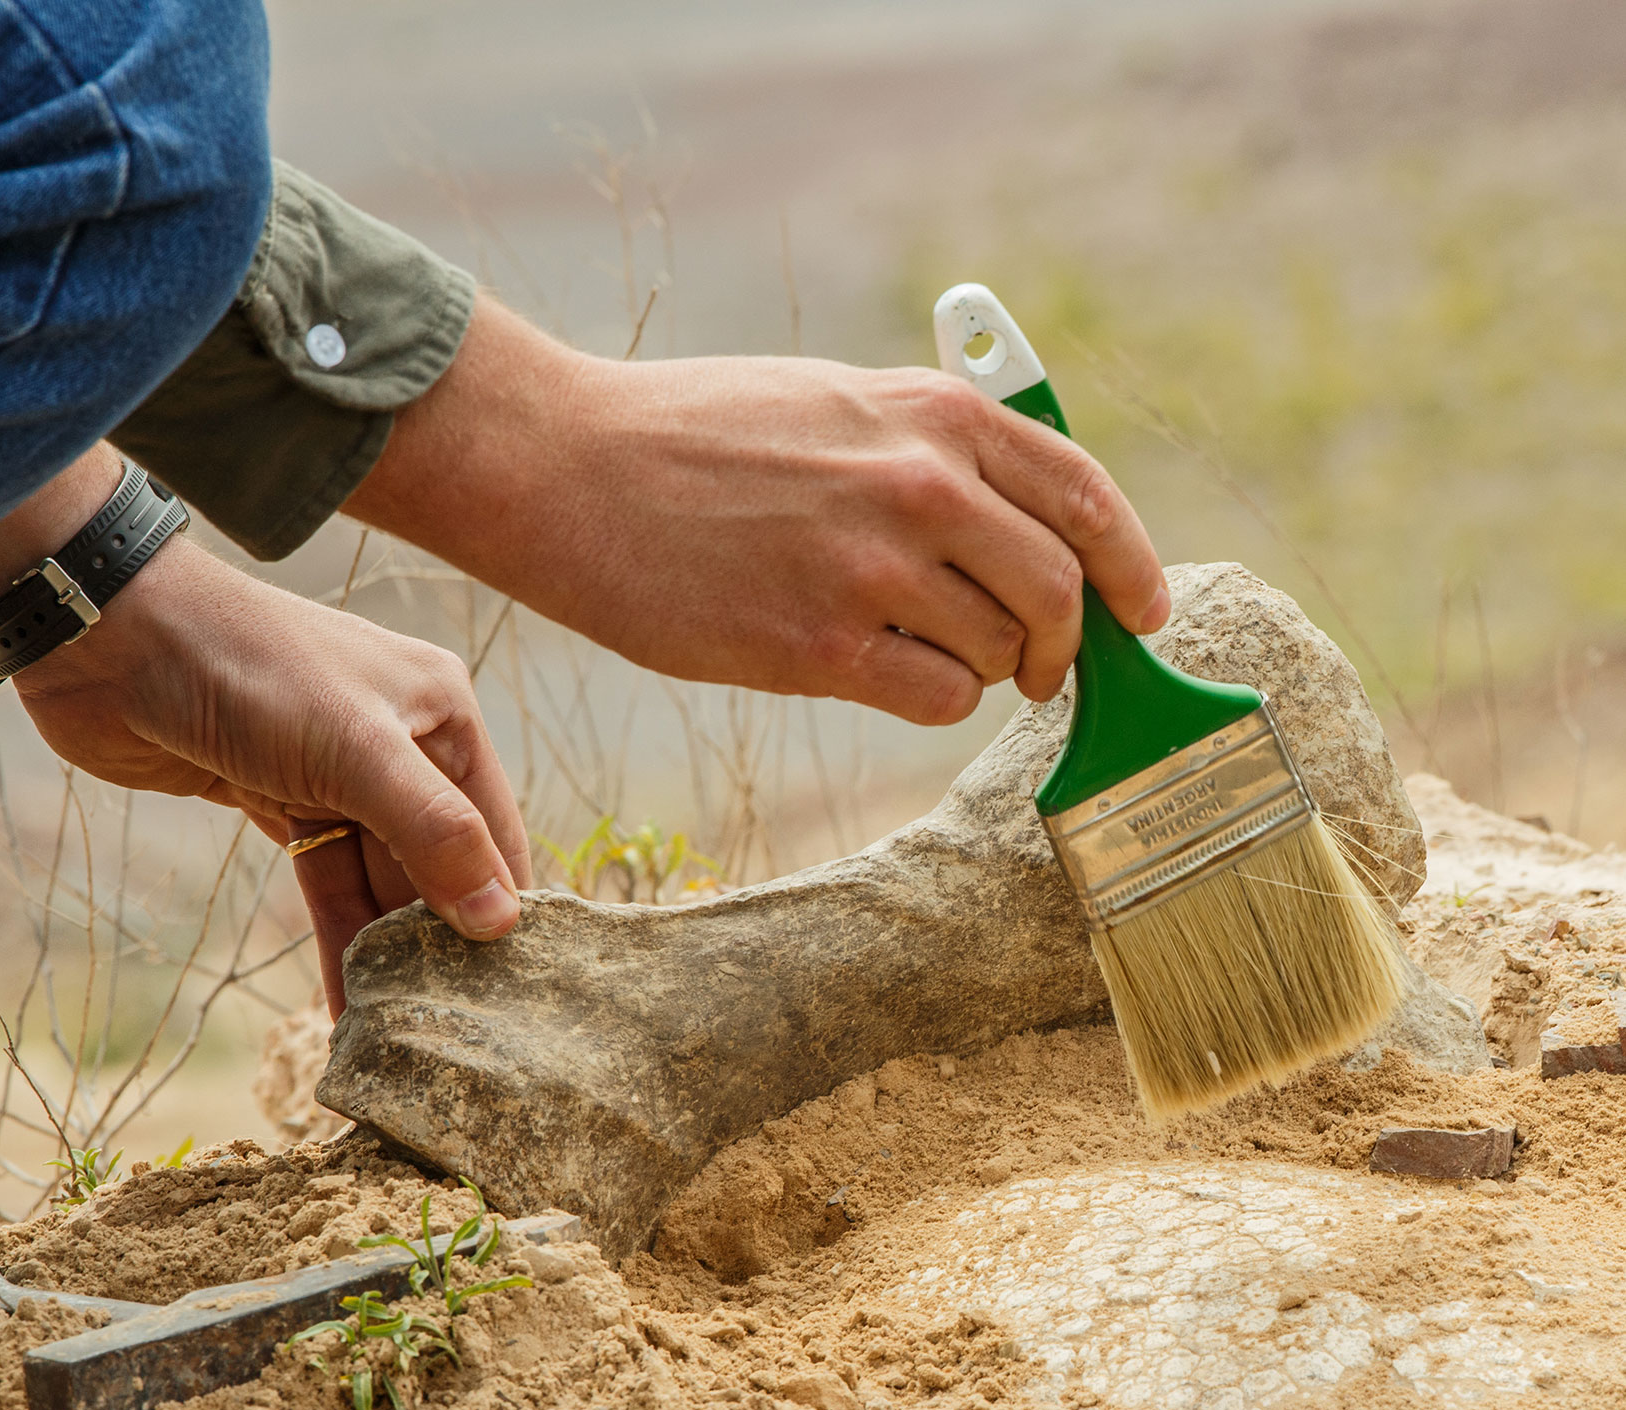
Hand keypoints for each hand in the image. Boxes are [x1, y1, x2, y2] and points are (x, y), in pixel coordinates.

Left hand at [4, 528, 527, 1016]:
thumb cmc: (249, 669)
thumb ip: (434, 835)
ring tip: (396, 1032)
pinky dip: (338, 940)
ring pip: (379, 881)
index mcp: (443, 716)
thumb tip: (500, 922)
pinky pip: (326, 883)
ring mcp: (340, 776)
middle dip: (439, 941)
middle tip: (451, 1029)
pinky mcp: (282, 801)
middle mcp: (402, 746)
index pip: (495, 831)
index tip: (512, 992)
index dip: (504, 907)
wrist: (110, 640)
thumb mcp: (357, 750)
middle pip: (439, 864)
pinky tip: (346, 1003)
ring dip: (385, 952)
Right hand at [348, 299, 1169, 722]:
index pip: (1088, 497)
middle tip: (1039, 671)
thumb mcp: (838, 401)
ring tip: (911, 647)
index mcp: (935, 414)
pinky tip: (876, 673)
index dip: (1133, 569)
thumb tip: (1024, 525)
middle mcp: (922, 485)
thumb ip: (936, 449)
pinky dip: (931, 699)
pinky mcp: (819, 646)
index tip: (1145, 615)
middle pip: (1060, 593)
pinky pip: (937, 700)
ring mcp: (873, 569)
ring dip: (980, 671)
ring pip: (1000, 656)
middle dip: (1063, 647)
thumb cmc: (699, 437)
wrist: (573, 469)